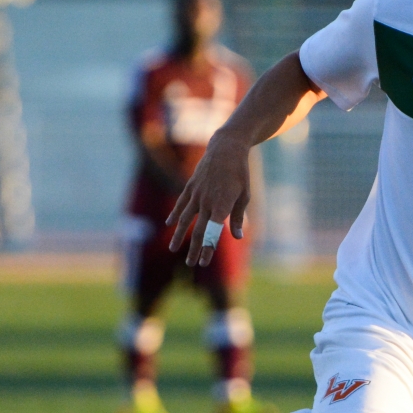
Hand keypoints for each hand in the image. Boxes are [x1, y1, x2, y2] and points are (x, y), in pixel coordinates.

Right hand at [165, 135, 251, 265]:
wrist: (226, 149)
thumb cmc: (239, 174)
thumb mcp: (244, 195)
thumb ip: (237, 217)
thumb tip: (238, 237)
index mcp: (221, 205)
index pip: (213, 232)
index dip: (208, 248)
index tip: (204, 262)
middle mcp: (206, 201)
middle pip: (199, 230)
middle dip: (195, 248)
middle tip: (192, 264)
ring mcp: (196, 193)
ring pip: (184, 219)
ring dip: (178, 235)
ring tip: (173, 249)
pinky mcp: (190, 186)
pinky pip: (180, 203)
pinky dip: (174, 214)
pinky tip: (168, 225)